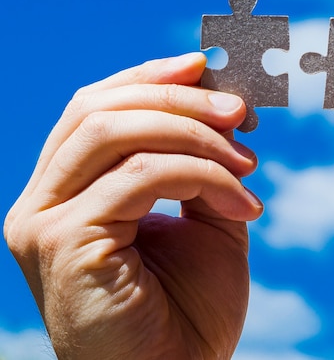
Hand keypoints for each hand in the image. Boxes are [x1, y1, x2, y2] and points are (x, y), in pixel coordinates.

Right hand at [4, 53, 262, 358]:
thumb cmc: (190, 305)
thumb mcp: (205, 215)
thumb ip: (205, 161)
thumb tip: (223, 104)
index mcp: (70, 188)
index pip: (97, 106)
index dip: (150, 77)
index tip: (205, 67)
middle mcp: (43, 199)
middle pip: (100, 108)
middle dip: (179, 99)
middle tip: (240, 112)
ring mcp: (44, 220)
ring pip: (115, 132)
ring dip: (195, 135)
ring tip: (250, 164)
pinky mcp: (62, 243)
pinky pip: (139, 176)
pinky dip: (200, 175)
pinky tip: (243, 205)